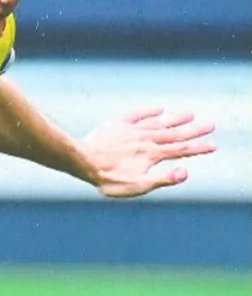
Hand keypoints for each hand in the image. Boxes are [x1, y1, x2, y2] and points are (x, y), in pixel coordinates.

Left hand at [82, 107, 215, 197]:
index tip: (213, 145)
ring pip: (158, 122)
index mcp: (152, 154)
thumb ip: (163, 179)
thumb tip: (186, 172)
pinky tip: (159, 109)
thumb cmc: (109, 178)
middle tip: (210, 124)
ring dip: (175, 119)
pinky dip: (149, 111)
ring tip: (190, 114)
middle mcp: (145, 139)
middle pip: (174, 133)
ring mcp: (131, 130)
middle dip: (194, 130)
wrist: (82, 161)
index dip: (198, 148)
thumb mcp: (138, 186)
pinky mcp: (117, 125)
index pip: (181, 150)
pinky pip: (136, 114)